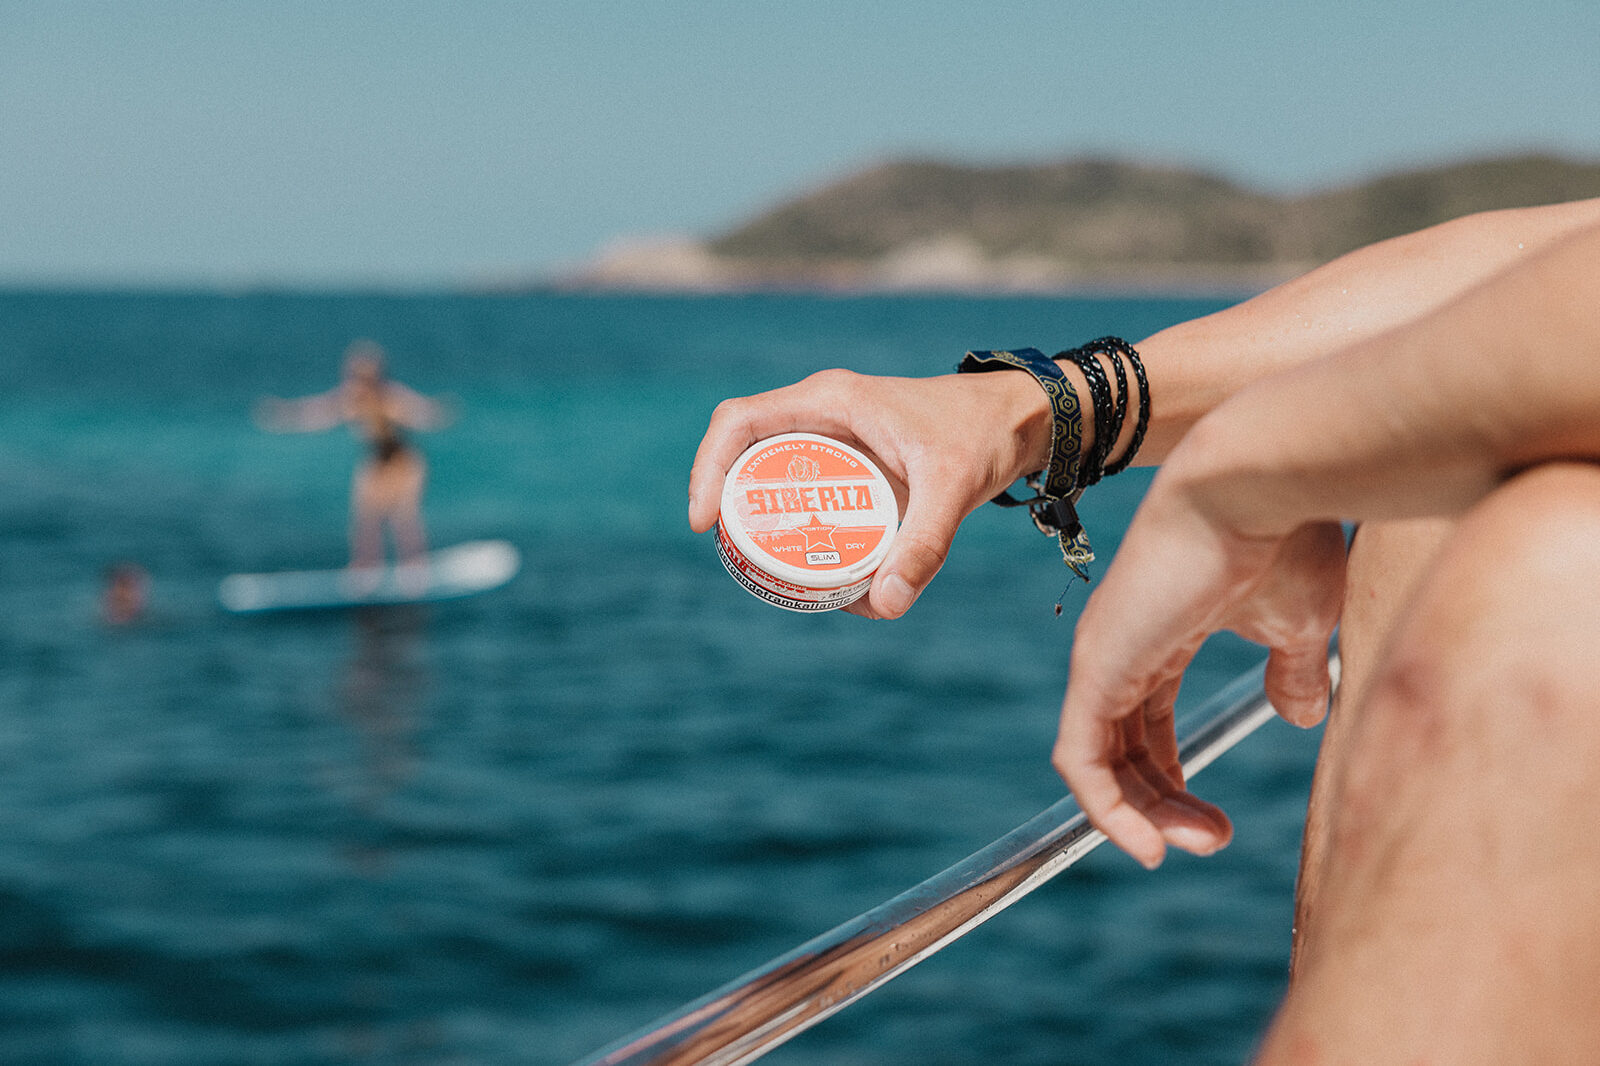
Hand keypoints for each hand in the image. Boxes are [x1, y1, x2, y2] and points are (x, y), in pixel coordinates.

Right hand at [688, 368, 1050, 618]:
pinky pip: (809, 495)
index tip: (704, 524)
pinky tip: (834, 578)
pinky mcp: (853, 462)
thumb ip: (923, 545)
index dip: (708, 470)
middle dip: (737, 512)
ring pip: (776, 479)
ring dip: (774, 528)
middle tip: (746, 564)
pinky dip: (809, 535)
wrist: (1023, 419)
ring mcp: (835, 437)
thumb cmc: (985, 434)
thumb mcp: (953, 487)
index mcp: (831, 400)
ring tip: (793, 579)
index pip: (738, 423)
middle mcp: (823, 414)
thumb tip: (887, 607)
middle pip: (745, 455)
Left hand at [1051, 472, 1345, 868]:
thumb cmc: (1283, 535)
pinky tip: (1144, 844)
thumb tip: (1302, 715)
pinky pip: (1079, 757)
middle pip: (1122, 747)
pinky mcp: (1097, 664)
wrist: (1256, 482)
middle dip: (1161, 805)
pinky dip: (1104, 807)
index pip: (1148, 721)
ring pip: (1097, 760)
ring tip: (1191, 847)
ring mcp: (1103, 654)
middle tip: (1212, 842)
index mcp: (1161, 633)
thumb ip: (1291, 669)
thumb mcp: (1296, 621)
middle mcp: (1122, 645)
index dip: (1171, 777)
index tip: (1217, 826)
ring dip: (1140, 816)